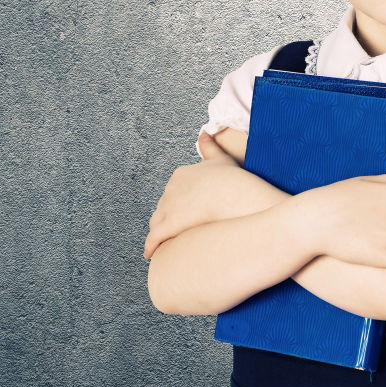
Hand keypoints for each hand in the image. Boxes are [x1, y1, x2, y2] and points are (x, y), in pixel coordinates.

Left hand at [143, 135, 241, 259]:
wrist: (235, 195)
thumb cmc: (231, 179)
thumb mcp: (220, 158)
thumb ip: (209, 146)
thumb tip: (204, 133)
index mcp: (180, 174)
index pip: (173, 191)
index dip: (178, 202)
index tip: (186, 211)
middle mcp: (170, 189)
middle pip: (164, 206)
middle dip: (169, 217)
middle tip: (179, 229)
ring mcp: (168, 207)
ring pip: (157, 222)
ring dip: (159, 232)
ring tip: (165, 244)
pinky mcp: (168, 225)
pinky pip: (154, 238)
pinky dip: (150, 246)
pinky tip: (150, 254)